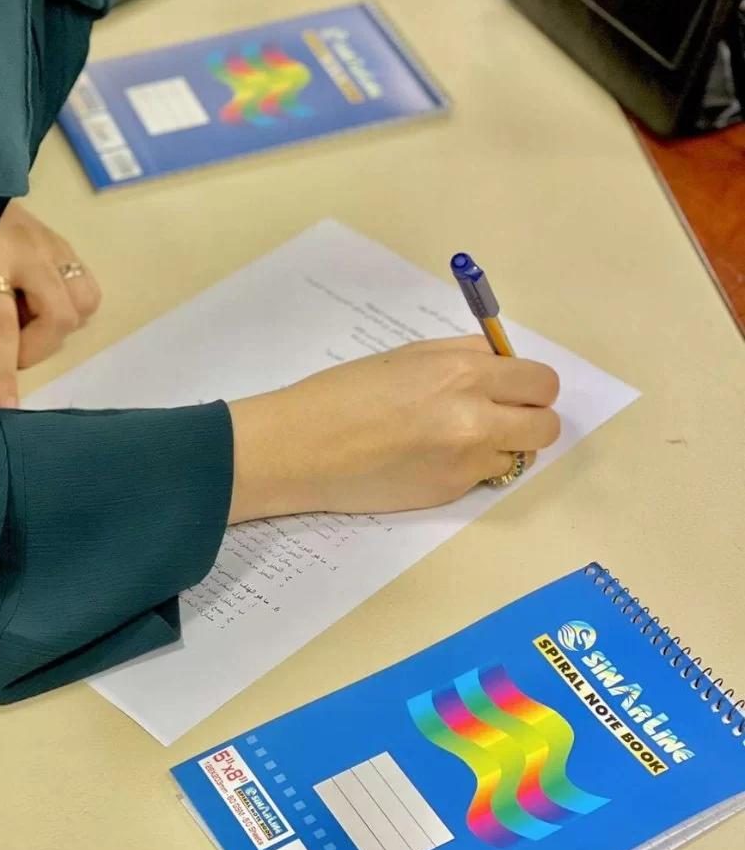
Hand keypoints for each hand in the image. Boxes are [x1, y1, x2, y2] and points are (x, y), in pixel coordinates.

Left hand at [0, 202, 100, 406]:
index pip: (0, 326)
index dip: (4, 370)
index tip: (8, 405)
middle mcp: (31, 253)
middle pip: (58, 317)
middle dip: (38, 347)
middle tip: (16, 347)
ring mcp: (54, 246)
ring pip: (84, 302)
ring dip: (62, 324)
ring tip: (34, 319)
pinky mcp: (65, 243)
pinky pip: (86, 285)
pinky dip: (71, 304)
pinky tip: (45, 299)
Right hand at [227, 336, 559, 521]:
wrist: (303, 447)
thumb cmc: (346, 392)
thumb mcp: (408, 356)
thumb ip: (463, 356)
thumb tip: (502, 362)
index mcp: (464, 372)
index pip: (541, 382)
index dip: (530, 387)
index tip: (514, 390)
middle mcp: (476, 418)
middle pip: (546, 425)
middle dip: (530, 420)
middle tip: (500, 418)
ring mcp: (466, 461)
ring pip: (520, 456)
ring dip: (502, 447)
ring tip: (458, 441)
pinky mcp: (451, 493)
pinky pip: (485, 477)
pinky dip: (471, 468)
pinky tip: (432, 460)